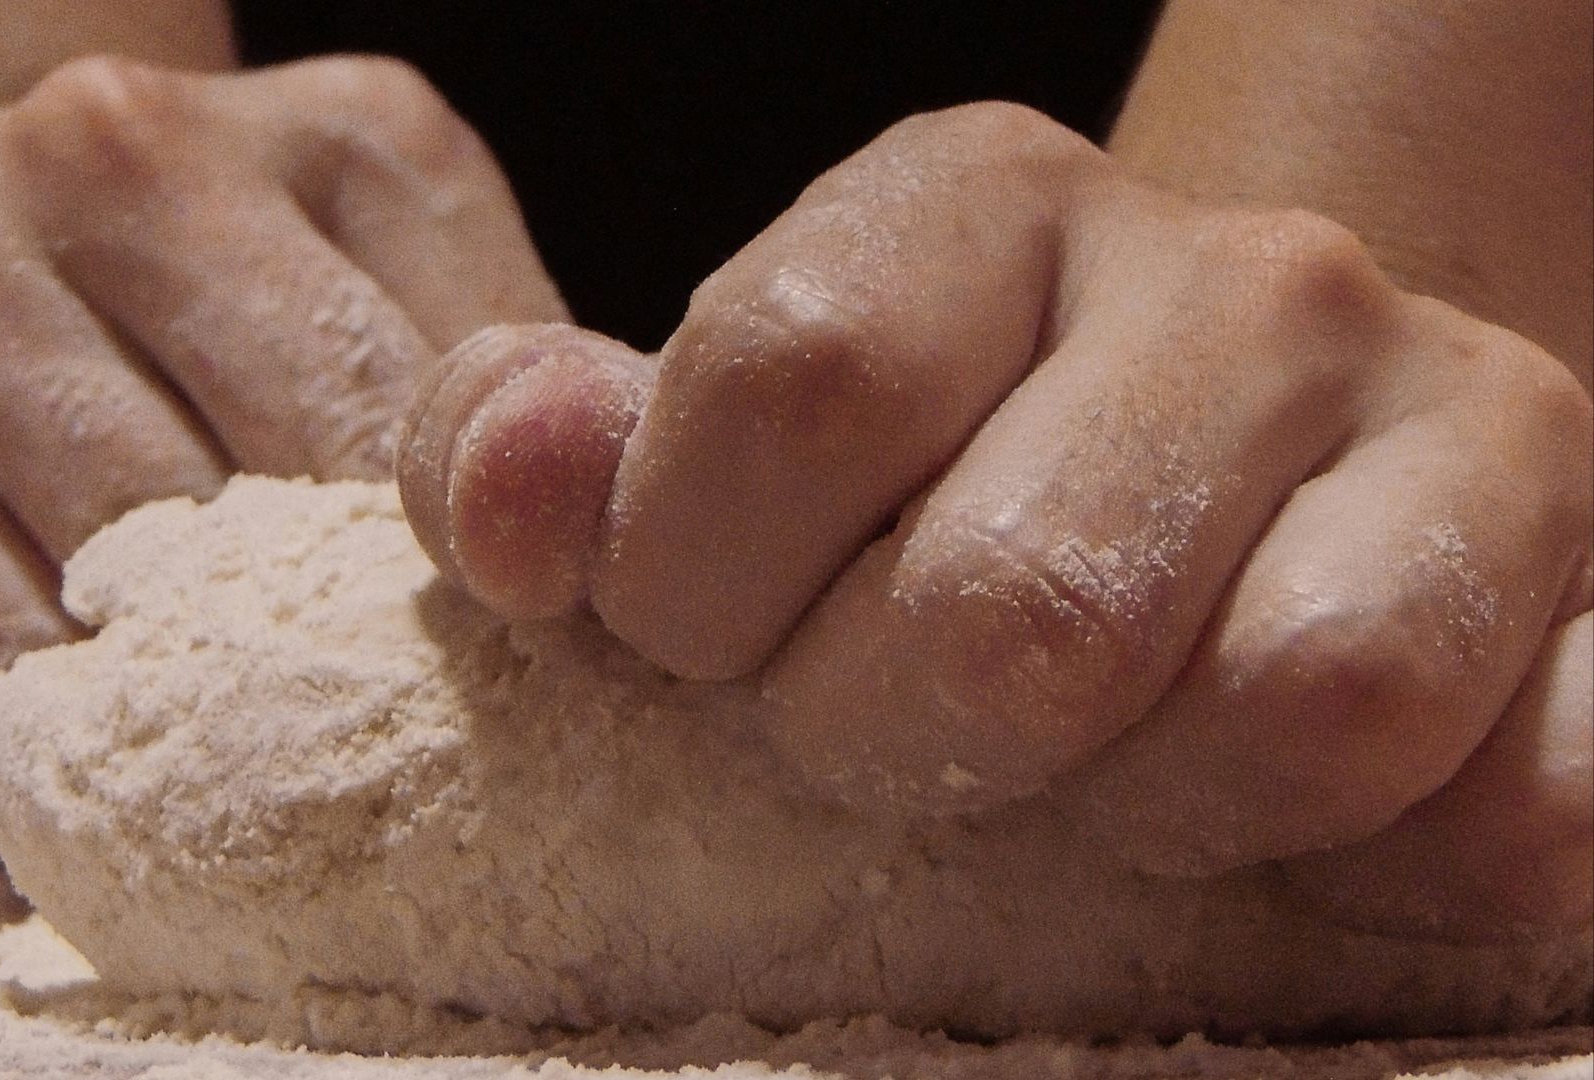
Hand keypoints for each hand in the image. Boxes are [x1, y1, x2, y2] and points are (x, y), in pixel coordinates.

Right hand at [0, 54, 565, 714]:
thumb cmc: (221, 300)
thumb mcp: (399, 281)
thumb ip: (494, 386)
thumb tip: (608, 562)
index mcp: (319, 130)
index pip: (438, 396)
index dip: (480, 565)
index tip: (513, 677)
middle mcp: (104, 156)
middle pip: (289, 470)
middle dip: (356, 629)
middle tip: (407, 745)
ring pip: (135, 557)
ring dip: (221, 680)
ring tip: (278, 749)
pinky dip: (79, 720)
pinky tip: (137, 744)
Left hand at [398, 103, 1592, 938]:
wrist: (1234, 492)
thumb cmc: (927, 496)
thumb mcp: (706, 457)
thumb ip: (554, 460)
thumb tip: (499, 501)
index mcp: (984, 197)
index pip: (794, 383)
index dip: (702, 584)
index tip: (714, 642)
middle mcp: (1244, 275)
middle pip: (1020, 599)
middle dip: (907, 734)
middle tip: (910, 729)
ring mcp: (1468, 418)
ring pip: (1290, 706)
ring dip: (1143, 816)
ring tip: (1101, 776)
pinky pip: (1538, 804)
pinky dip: (1407, 865)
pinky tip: (1306, 829)